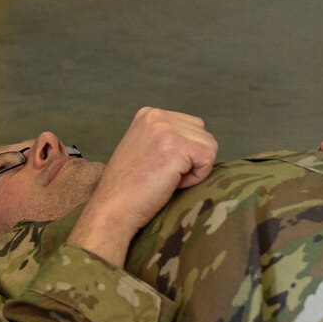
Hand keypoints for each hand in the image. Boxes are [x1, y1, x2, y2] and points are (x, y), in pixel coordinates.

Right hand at [68, 108, 217, 266]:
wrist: (114, 207)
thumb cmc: (129, 187)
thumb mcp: (143, 148)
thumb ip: (164, 138)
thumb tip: (197, 144)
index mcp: (149, 114)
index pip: (191, 126)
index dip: (184, 153)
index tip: (160, 167)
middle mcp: (157, 116)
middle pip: (202, 134)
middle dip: (192, 158)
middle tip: (165, 175)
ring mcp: (166, 129)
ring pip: (209, 145)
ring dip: (195, 168)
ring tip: (168, 178)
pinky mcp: (177, 146)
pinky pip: (208, 158)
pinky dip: (197, 177)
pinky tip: (173, 183)